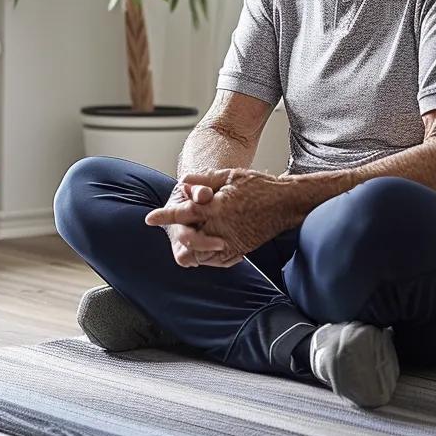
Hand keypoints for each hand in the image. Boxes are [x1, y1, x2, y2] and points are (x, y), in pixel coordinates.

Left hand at [147, 170, 296, 266]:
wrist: (285, 203)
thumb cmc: (257, 185)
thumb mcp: (228, 175)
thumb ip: (203, 180)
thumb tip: (183, 185)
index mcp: (217, 206)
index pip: (184, 213)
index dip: (165, 216)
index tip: (149, 219)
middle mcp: (222, 226)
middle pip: (188, 237)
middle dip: (178, 234)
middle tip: (174, 228)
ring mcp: (232, 241)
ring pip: (201, 253)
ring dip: (191, 246)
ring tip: (188, 236)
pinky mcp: (240, 250)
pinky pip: (217, 260)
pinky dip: (207, 255)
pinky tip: (205, 245)